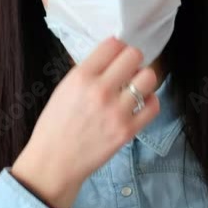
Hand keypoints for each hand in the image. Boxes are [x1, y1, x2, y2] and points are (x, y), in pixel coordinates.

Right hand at [10, 37, 160, 207]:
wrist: (54, 162)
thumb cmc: (55, 125)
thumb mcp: (63, 89)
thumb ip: (87, 72)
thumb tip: (111, 58)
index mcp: (80, 77)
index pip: (113, 44)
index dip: (117, 47)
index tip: (117, 55)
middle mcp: (100, 90)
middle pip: (134, 56)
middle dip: (133, 60)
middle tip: (128, 70)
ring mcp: (116, 111)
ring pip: (148, 78)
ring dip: (143, 79)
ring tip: (136, 86)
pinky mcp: (127, 130)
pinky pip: (154, 106)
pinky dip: (151, 101)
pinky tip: (141, 103)